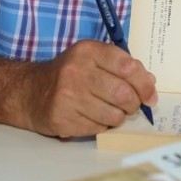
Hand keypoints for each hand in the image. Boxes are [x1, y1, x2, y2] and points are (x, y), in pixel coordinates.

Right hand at [19, 40, 157, 137]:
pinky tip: (94, 117)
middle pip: (123, 94)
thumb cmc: (70, 74)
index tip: (150, 95)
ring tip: (111, 111)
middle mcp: (76, 71)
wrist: (30, 91)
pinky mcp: (62, 119)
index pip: (128, 67)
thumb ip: (122, 66)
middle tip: (132, 106)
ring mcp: (67, 96)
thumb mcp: (93, 59)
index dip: (144, 84)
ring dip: (119, 117)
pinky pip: (98, 129)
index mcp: (88, 51)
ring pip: (113, 115)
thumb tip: (150, 84)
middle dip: (134, 104)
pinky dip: (102, 126)